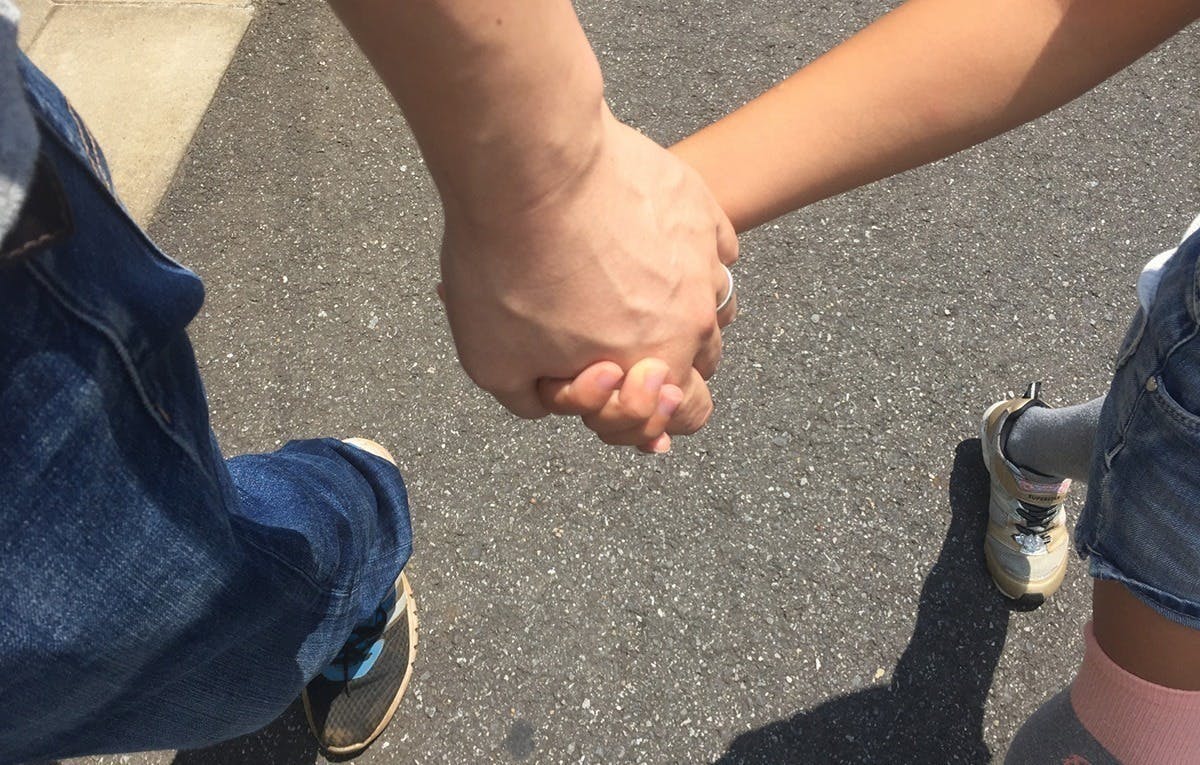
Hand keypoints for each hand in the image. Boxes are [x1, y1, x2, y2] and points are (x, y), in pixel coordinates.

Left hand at [438, 108, 738, 433]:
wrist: (528, 165)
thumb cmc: (507, 268)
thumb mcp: (493, 363)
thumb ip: (536, 398)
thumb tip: (557, 399)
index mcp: (655, 366)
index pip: (685, 413)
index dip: (648, 412)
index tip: (609, 380)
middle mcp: (694, 317)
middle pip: (702, 359)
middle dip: (665, 359)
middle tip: (614, 335)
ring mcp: (703, 257)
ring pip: (714, 302)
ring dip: (681, 307)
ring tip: (634, 286)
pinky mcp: (698, 205)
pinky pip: (715, 244)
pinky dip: (692, 253)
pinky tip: (653, 242)